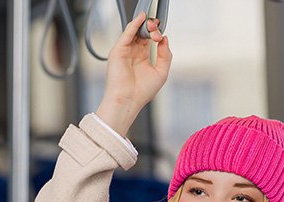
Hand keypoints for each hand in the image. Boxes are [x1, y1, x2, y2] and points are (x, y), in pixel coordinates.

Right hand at [95, 12, 171, 136]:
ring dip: (144, 25)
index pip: (149, 39)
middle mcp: (132, 53)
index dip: (156, 34)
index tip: (161, 36)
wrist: (128, 101)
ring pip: (134, 31)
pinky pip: (126, 34)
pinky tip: (141, 19)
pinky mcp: (117, 51)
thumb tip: (164, 39)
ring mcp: (124, 51)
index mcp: (142, 58)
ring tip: (152, 24)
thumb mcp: (161, 72)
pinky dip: (134, 25)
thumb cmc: (142, 92)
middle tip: (157, 27)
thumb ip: (165, 54)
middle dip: (151, 27)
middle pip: (141, 33)